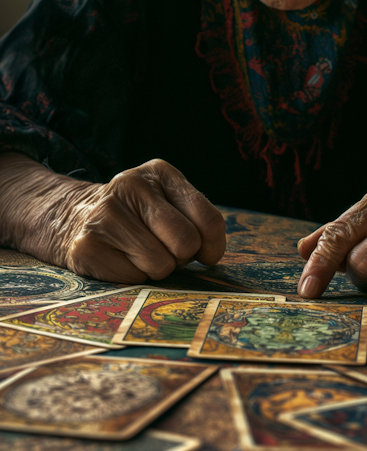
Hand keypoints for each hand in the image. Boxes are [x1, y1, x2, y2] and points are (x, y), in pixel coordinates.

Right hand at [0, 154, 225, 282]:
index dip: (211, 246)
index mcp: (160, 173)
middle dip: (180, 257)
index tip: (202, 253)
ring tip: (137, 253)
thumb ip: (196, 221)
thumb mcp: (167, 202)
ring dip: (155, 269)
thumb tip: (209, 254)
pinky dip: (132, 276)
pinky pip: (134, 278)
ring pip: (161, 265)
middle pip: (185, 243)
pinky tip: (117, 258)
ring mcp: (106, 214)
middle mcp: (131, 185)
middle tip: (163, 251)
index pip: (207, 219)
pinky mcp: (87, 245)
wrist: (71, 218)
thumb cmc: (135, 217)